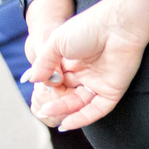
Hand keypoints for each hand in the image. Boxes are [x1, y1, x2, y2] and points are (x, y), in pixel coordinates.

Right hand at [23, 2, 146, 130]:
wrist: (116, 25)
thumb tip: (32, 80)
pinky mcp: (113, 90)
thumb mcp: (55, 44)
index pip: (57, 81)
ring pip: (80, 103)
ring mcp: (100, 83)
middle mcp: (86, 73)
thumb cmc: (87, 28)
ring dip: (64, 110)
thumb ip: (43, 63)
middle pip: (68, 94)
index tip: (40, 88)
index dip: (48, 87)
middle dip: (55, 102)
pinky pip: (97, 110)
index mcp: (72, 61)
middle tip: (42, 108)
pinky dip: (83, 118)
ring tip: (48, 112)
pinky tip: (68, 123)